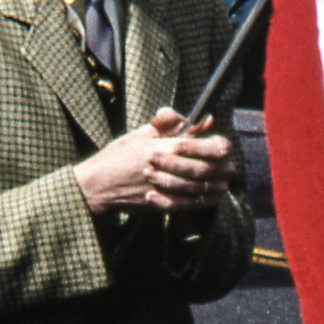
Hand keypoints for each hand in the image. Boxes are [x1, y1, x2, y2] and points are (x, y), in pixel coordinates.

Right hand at [72, 107, 235, 214]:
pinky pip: (195, 204)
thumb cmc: (117, 156)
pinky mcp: (164, 205)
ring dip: (218, 183)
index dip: (219, 145)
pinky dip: (207, 199)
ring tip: (221, 178)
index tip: (217, 144)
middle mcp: (167, 168)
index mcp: (163, 147)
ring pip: (206, 188)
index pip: (208, 147)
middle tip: (226, 163)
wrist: (97, 185)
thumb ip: (171, 124)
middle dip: (223, 166)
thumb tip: (202, 118)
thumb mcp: (141, 133)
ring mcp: (166, 189)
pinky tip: (209, 193)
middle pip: (211, 169)